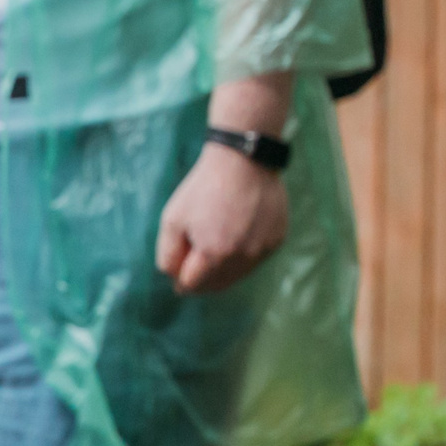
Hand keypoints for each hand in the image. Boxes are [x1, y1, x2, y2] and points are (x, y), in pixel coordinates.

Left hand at [157, 73, 292, 294]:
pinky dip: (245, 251)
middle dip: (202, 277)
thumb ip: (167, 257)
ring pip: (238, 274)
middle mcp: (243, 256)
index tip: (180, 263)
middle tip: (196, 256)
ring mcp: (263, 248)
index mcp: (214, 254)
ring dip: (225, 266)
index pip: (192, 286)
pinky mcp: (277, 238)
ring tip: (219, 238)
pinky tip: (240, 229)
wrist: (244, 160)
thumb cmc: (204, 188)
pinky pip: (256, 258)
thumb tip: (176, 279)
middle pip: (217, 285)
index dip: (180, 277)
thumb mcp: (172, 220)